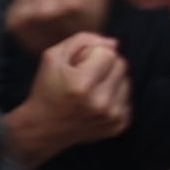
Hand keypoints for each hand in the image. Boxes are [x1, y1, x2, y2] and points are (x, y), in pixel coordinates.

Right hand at [17, 28, 131, 155]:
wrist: (42, 129)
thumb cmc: (47, 88)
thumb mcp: (53, 57)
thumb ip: (82, 40)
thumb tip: (114, 44)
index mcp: (81, 86)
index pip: (108, 52)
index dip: (91, 55)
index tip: (76, 68)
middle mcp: (100, 104)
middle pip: (121, 65)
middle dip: (104, 66)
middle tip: (83, 79)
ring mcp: (111, 117)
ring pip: (126, 81)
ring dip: (110, 81)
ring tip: (89, 92)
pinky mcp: (119, 125)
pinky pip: (127, 98)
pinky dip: (114, 98)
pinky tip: (96, 105)